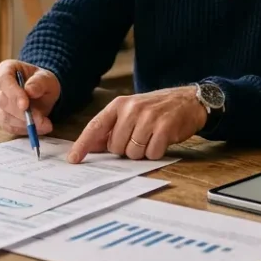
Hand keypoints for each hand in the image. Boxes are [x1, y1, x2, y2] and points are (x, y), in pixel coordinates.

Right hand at [0, 60, 58, 136]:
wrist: (40, 93)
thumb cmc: (41, 82)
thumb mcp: (47, 78)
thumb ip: (39, 83)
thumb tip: (29, 91)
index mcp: (6, 69)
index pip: (4, 80)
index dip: (13, 94)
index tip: (25, 105)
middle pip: (2, 101)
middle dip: (21, 113)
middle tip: (41, 120)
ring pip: (4, 116)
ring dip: (24, 124)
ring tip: (44, 125)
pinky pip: (7, 126)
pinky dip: (22, 129)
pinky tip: (36, 128)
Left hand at [66, 87, 205, 162]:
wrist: (188, 100)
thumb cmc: (155, 109)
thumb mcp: (130, 113)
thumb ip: (111, 129)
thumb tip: (91, 147)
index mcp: (119, 105)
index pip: (95, 126)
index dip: (83, 144)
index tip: (73, 159)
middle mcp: (132, 109)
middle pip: (116, 147)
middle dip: (126, 149)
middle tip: (139, 138)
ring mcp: (149, 117)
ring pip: (133, 153)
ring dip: (142, 152)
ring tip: (151, 137)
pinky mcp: (165, 127)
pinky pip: (152, 153)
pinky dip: (156, 152)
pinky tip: (162, 140)